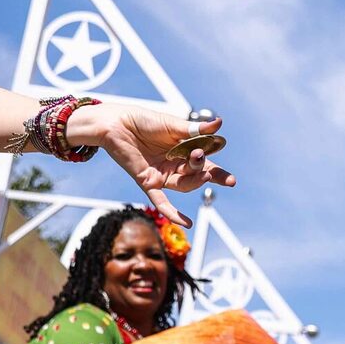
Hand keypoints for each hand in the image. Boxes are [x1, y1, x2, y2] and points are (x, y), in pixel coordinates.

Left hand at [85, 103, 235, 203]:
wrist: (114, 123)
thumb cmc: (142, 120)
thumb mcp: (172, 124)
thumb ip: (194, 130)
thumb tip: (219, 124)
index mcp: (183, 149)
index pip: (206, 162)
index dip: (218, 171)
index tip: (230, 179)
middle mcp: (174, 164)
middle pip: (197, 174)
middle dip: (207, 172)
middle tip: (205, 162)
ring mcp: (162, 174)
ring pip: (184, 184)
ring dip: (195, 181)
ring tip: (204, 174)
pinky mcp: (148, 181)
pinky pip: (161, 201)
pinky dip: (172, 213)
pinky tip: (186, 223)